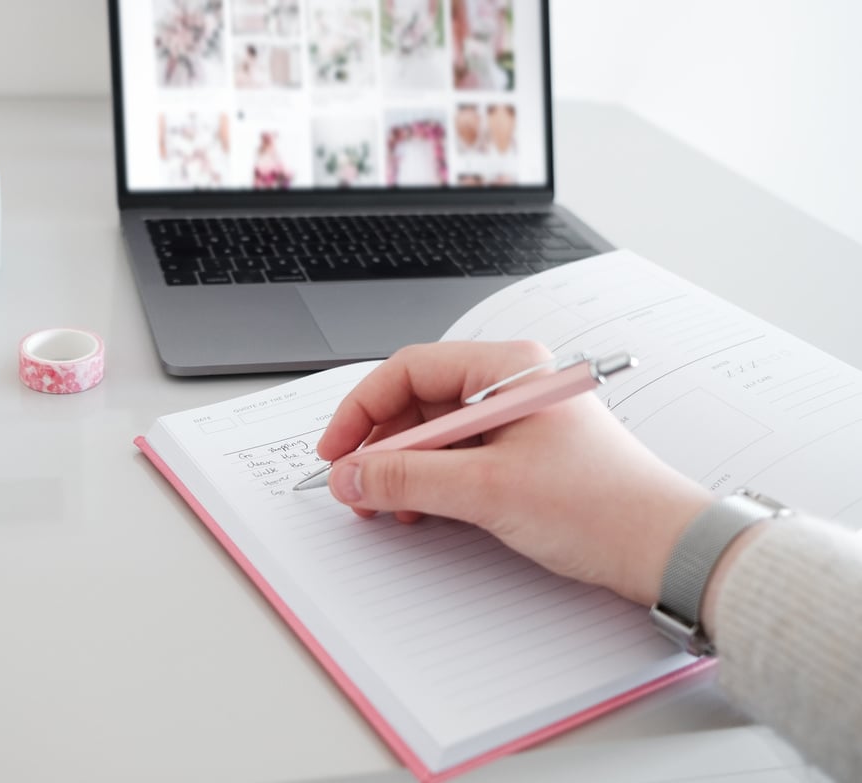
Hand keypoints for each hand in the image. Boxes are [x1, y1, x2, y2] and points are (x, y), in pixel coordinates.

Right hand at [315, 341, 713, 605]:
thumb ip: (407, 479)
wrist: (663, 548)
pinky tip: (418, 510)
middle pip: (417, 400)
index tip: (336, 451)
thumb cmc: (601, 506)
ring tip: (385, 504)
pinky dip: (428, 481)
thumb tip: (350, 475)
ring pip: (432, 432)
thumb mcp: (487, 490)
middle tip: (355, 485)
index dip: (362, 409)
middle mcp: (509, 385)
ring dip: (402, 467)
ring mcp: (514, 420)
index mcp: (507, 368)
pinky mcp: (519, 454)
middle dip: (380, 445)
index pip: (408, 369)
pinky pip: (455, 457)